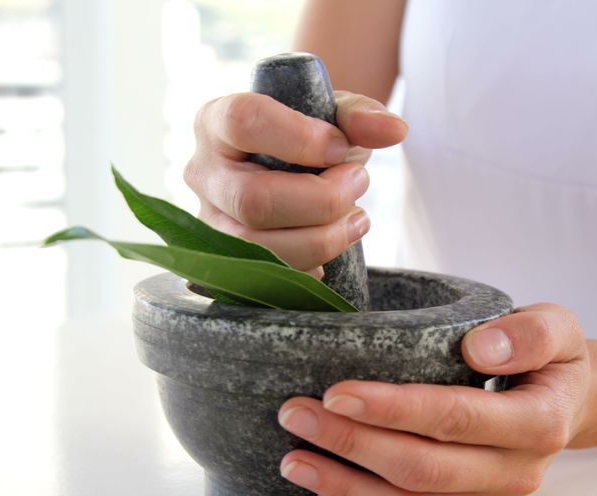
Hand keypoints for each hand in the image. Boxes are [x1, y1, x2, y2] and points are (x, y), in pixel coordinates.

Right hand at [183, 91, 406, 275]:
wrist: (291, 170)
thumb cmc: (306, 137)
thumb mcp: (331, 115)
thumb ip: (359, 115)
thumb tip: (393, 130)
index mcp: (216, 121)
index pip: (244, 122)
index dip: (300, 138)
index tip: (340, 147)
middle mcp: (202, 173)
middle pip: (253, 200)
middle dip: (322, 200)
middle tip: (360, 183)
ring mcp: (209, 223)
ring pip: (258, 248)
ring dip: (323, 238)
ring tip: (358, 217)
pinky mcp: (227, 262)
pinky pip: (265, 280)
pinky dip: (311, 267)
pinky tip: (333, 241)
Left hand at [277, 304, 596, 495]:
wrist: (572, 401)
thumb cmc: (553, 358)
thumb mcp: (558, 328)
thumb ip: (529, 334)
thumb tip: (480, 348)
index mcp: (538, 422)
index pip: (455, 418)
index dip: (393, 409)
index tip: (337, 393)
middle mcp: (513, 469)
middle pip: (422, 468)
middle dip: (351, 444)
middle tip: (295, 415)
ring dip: (346, 486)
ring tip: (294, 460)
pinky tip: (322, 492)